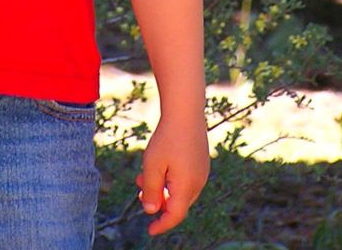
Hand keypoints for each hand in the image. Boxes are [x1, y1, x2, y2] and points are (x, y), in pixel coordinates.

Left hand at [135, 110, 210, 235]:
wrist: (185, 110)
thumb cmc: (167, 137)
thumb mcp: (153, 165)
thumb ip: (152, 191)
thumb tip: (152, 211)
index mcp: (187, 186)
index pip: (175, 215)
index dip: (162, 225)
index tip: (150, 230)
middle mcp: (198, 182)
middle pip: (177, 203)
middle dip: (158, 202)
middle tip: (139, 191)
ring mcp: (202, 171)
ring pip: (180, 190)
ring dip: (162, 188)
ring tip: (143, 175)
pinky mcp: (201, 161)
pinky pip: (186, 178)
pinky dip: (171, 179)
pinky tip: (158, 165)